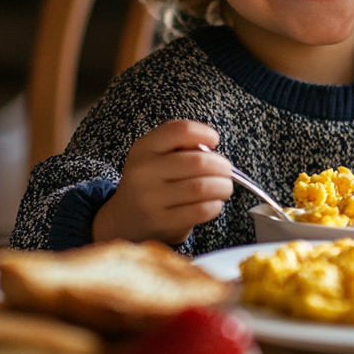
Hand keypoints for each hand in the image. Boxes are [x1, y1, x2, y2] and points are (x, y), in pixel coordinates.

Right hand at [92, 120, 232, 245]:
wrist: (126, 220)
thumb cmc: (152, 183)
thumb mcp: (155, 158)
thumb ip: (181, 147)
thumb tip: (212, 149)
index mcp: (143, 148)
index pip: (180, 131)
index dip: (204, 133)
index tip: (214, 141)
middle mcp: (143, 172)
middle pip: (198, 162)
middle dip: (222, 166)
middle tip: (227, 171)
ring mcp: (149, 199)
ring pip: (201, 187)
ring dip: (222, 187)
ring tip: (224, 188)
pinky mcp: (160, 222)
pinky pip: (200, 210)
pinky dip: (215, 206)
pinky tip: (214, 204)